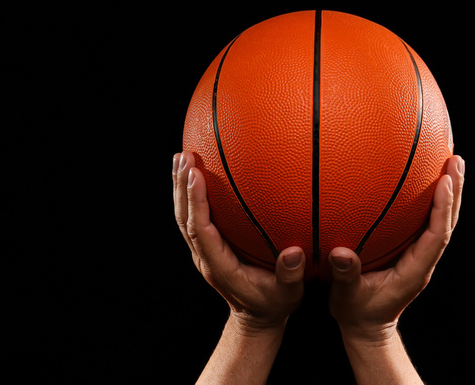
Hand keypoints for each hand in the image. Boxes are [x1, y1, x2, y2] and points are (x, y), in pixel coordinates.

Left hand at [172, 151, 305, 330]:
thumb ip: (290, 275)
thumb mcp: (288, 294)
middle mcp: (205, 257)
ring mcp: (204, 252)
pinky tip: (195, 172)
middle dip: (182, 186)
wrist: (257, 318)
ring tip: (180, 157)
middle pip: (184, 219)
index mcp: (220, 266)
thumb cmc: (274, 304)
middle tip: (183, 156)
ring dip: (180, 187)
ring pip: (184, 217)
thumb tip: (294, 252)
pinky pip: (193, 217)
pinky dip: (190, 194)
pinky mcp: (207, 247)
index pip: (201, 230)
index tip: (196, 174)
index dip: (196, 202)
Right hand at [328, 155, 464, 342]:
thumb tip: (341, 252)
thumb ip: (346, 276)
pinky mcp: (413, 251)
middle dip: (456, 190)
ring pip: (442, 220)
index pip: (437, 235)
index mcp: (415, 271)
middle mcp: (423, 261)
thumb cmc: (357, 313)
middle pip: (448, 222)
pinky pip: (428, 221)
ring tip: (451, 160)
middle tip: (457, 159)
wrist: (367, 327)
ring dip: (450, 191)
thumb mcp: (346, 298)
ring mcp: (420, 256)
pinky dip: (433, 199)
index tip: (445, 181)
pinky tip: (425, 178)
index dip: (443, 208)